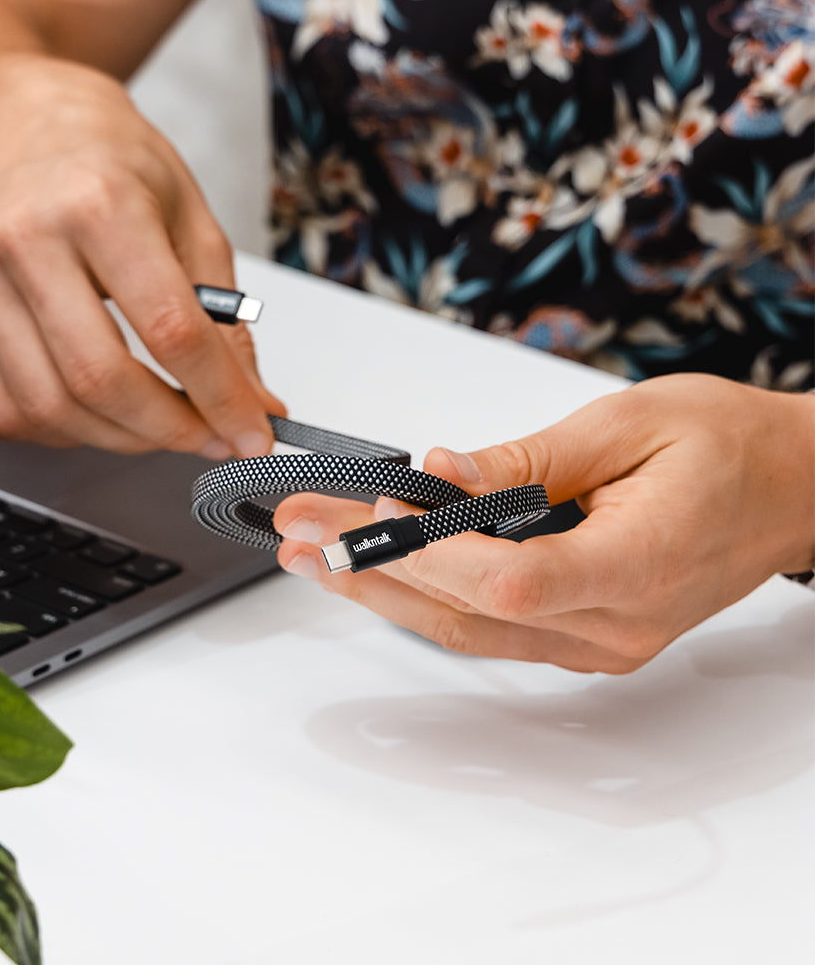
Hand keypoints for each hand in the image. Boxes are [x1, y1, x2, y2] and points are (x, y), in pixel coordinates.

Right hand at [0, 61, 283, 455]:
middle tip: (213, 441)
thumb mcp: (192, 220)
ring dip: (123, 440)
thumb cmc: (112, 167)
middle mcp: (27, 240)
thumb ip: (227, 319)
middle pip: (102, 379)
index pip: (170, 329)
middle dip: (172, 431)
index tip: (253, 434)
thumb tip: (252, 403)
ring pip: (52, 408)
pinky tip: (103, 416)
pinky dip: (67, 433)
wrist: (20, 131)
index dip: (221, 397)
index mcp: (100, 203)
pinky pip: (8, 412)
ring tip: (165, 427)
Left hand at [274, 375, 814, 672]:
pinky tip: (377, 565)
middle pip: (468, 615)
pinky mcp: (585, 632)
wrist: (790, 486)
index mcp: (637, 566)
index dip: (431, 551)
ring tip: (311, 553)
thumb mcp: (626, 423)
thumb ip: (527, 461)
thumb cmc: (726, 444)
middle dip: (370, 570)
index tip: (373, 509)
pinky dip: (428, 592)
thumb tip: (437, 474)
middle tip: (297, 533)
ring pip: (469, 629)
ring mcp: (599, 640)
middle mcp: (614, 624)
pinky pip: (492, 624)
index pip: (511, 581)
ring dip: (382, 589)